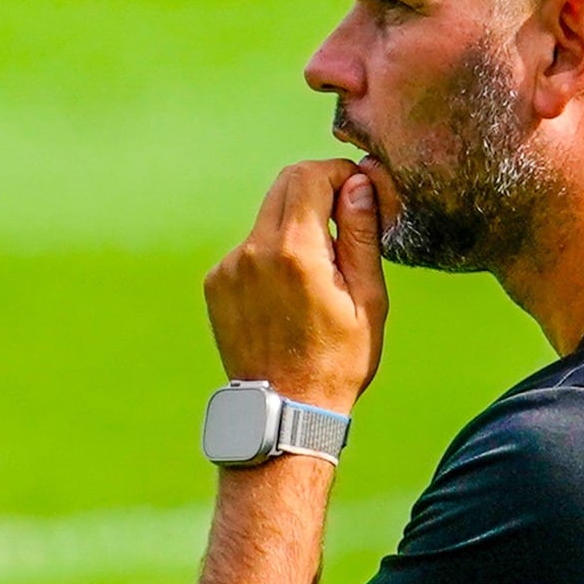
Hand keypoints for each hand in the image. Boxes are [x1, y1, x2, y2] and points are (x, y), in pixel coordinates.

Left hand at [204, 159, 387, 414]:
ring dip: (294, 227)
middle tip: (342, 220)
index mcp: (294, 250)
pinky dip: (271, 255)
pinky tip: (288, 295)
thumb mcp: (367, 297)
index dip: (339, 174)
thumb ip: (361, 232)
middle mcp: (253, 251)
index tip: (358, 192)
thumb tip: (359, 182)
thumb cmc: (338, 359)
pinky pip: (249, 250)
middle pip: (284, 186)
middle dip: (317, 190)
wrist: (286, 410)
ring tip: (317, 273)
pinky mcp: (216, 284)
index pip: (310, 175)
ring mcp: (228, 268)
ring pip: (267, 218)